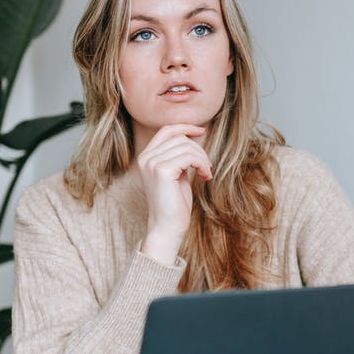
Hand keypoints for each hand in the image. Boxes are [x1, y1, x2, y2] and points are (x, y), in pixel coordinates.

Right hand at [136, 124, 212, 264]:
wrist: (168, 227)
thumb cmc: (174, 203)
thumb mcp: (177, 174)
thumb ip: (180, 156)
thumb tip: (193, 137)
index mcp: (146, 157)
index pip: (166, 131)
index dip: (185, 127)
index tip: (201, 131)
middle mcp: (146, 158)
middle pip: (179, 138)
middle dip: (198, 149)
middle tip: (207, 166)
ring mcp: (152, 163)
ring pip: (186, 146)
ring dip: (202, 158)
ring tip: (206, 173)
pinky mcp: (162, 171)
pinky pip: (189, 156)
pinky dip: (201, 164)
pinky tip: (205, 176)